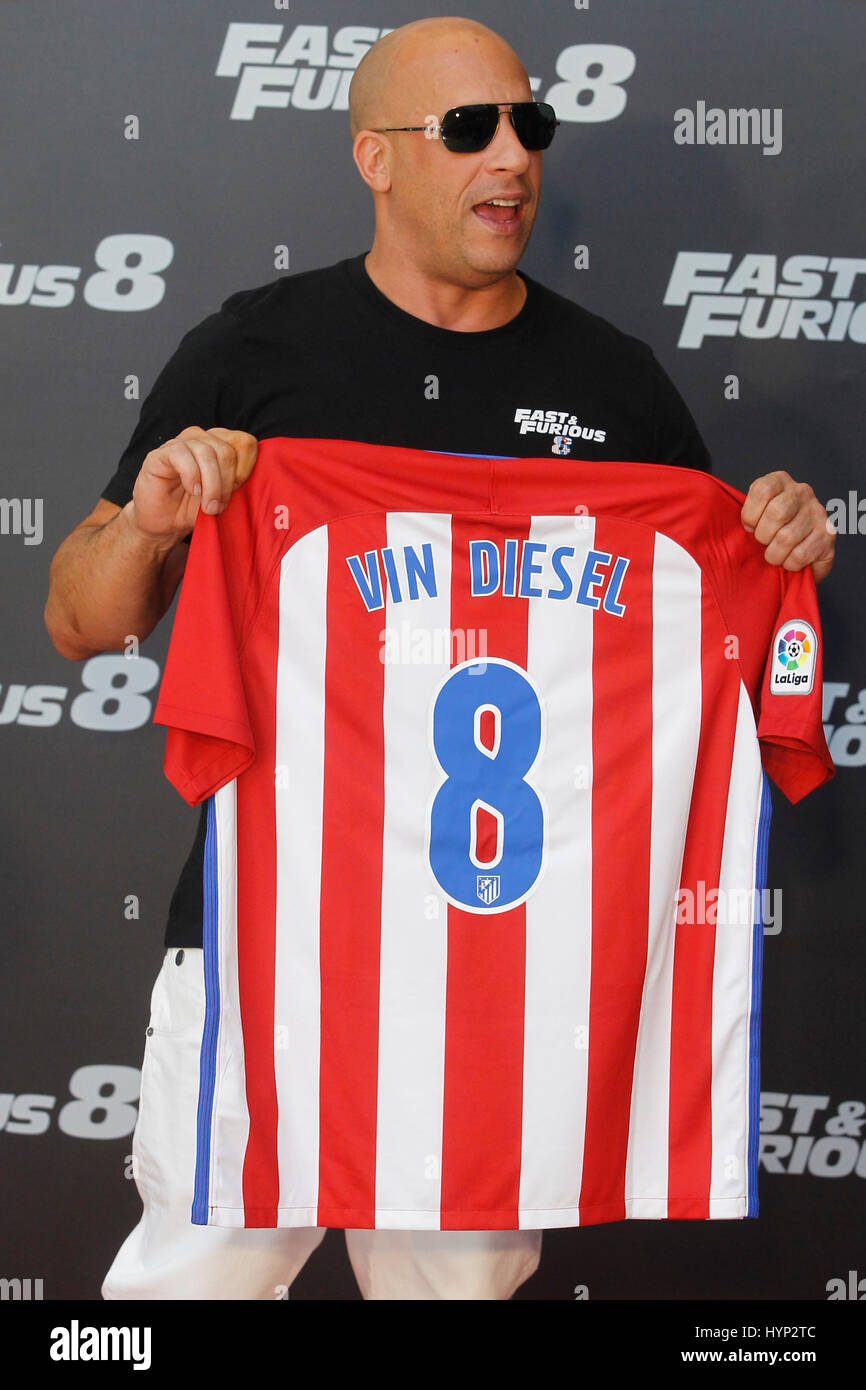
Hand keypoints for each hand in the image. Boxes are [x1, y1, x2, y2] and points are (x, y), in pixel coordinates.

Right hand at [127, 426, 257, 541]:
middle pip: (227, 451)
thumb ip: (239, 485)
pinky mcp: (161, 453)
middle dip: (227, 484)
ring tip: (208, 506)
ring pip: (207, 453)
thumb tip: (257, 481)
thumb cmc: (195, 508)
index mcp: (222, 444)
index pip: (246, 443)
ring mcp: (182, 443)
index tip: (237, 492)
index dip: (245, 469)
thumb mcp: (224, 497)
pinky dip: (192, 476)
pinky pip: (182, 453)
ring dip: (211, 485)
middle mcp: (203, 438)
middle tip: (219, 506)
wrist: (165, 523)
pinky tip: (192, 490)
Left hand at [740, 470, 835, 582]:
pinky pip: (800, 554)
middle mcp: (802, 492)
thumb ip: (742, 514)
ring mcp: (818, 512)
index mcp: (780, 481)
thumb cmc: (768, 533)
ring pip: (787, 537)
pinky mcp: (828, 535)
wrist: (800, 553)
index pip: (762, 490)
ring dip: (774, 554)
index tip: (749, 528)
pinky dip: (789, 564)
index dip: (751, 515)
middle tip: (764, 544)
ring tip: (775, 555)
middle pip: (777, 513)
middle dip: (763, 536)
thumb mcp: (753, 516)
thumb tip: (718, 524)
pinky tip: (790, 561)